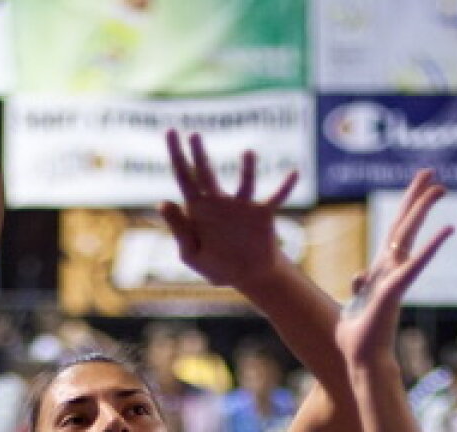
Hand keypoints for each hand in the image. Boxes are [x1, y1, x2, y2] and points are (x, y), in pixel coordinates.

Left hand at [158, 131, 296, 289]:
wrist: (247, 276)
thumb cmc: (217, 266)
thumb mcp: (192, 254)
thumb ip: (179, 229)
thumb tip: (162, 201)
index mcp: (198, 210)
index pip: (184, 177)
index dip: (176, 154)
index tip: (170, 131)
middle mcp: (219, 202)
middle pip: (206, 172)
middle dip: (199, 154)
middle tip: (194, 135)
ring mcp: (242, 206)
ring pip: (244, 182)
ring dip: (247, 168)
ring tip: (249, 153)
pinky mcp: (262, 215)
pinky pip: (276, 198)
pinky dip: (285, 187)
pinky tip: (294, 173)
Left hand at [336, 176, 452, 369]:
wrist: (361, 360)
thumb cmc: (357, 339)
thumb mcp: (354, 305)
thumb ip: (360, 287)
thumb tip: (359, 274)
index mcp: (381, 272)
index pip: (394, 233)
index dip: (405, 209)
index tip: (418, 188)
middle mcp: (391, 270)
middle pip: (404, 226)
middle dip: (417, 198)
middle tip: (432, 172)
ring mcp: (395, 278)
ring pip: (410, 236)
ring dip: (424, 210)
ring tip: (440, 186)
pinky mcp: (395, 289)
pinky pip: (416, 264)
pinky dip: (431, 247)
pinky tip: (448, 228)